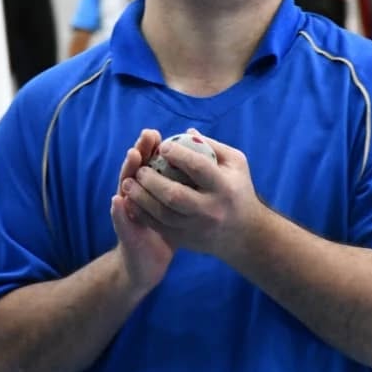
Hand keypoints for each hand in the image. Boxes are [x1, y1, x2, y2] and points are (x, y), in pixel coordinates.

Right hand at [110, 129, 173, 294]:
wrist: (150, 260)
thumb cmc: (169, 225)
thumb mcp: (175, 201)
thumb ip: (180, 178)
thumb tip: (193, 147)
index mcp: (149, 186)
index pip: (147, 160)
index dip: (150, 147)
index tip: (155, 132)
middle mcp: (135, 194)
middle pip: (134, 168)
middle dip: (140, 152)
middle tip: (145, 137)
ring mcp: (127, 211)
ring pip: (125, 188)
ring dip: (127, 173)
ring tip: (132, 157)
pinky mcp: (124, 231)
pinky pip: (120, 220)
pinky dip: (118, 211)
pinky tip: (117, 201)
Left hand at [123, 131, 263, 258]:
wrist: (243, 234)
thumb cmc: (237, 190)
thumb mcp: (236, 164)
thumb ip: (213, 146)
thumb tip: (186, 132)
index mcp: (224, 187)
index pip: (199, 168)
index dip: (179, 155)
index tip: (163, 146)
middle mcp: (210, 209)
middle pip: (176, 195)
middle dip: (153, 180)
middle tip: (140, 169)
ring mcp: (196, 227)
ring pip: (163, 214)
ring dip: (141, 197)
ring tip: (128, 183)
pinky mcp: (186, 240)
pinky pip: (159, 227)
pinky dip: (142, 214)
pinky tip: (131, 201)